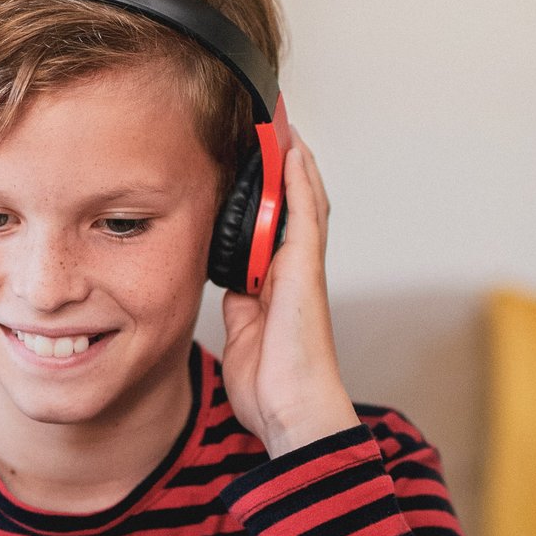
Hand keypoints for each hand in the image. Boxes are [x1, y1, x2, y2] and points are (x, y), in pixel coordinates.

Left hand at [220, 127, 360, 458]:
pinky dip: (300, 180)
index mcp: (274, 286)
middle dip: (279, 167)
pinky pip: (305, 214)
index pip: (268, 226)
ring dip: (291, 161)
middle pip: (289, 205)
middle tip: (266, 124)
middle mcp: (292, 271)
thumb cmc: (271, 387)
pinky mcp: (305, 270)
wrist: (293, 413)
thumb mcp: (242, 337)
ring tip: (278, 122)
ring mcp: (302, 268)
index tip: (249, 161)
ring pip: (302, 201)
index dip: (262, 192)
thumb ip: (239, 307)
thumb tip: (230, 286)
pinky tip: (291, 150)